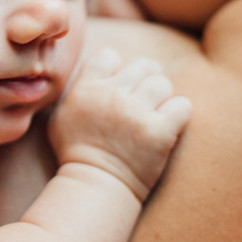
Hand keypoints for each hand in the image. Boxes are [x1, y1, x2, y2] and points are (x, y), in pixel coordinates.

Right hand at [48, 48, 190, 201]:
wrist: (96, 186)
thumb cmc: (77, 152)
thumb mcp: (60, 116)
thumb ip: (76, 89)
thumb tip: (90, 72)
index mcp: (87, 87)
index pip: (110, 56)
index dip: (117, 68)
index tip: (119, 85)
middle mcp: (112, 95)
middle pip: (143, 66)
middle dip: (145, 80)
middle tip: (144, 99)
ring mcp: (137, 113)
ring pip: (163, 83)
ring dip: (162, 97)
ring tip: (155, 113)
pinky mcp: (160, 132)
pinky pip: (182, 105)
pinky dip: (178, 114)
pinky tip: (168, 125)